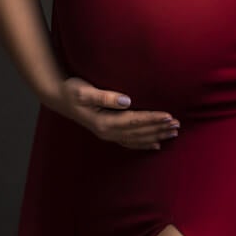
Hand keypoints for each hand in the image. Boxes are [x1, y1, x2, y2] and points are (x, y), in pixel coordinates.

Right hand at [44, 76, 180, 148]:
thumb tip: (127, 100)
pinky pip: (129, 142)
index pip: (134, 121)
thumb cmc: (71, 90)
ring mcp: (107, 135)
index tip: (169, 116)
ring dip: (156, 136)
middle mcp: (107, 132)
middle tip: (178, 125)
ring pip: (137, 139)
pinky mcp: (107, 132)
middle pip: (139, 133)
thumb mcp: (84, 91)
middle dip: (159, 129)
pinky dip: (144, 144)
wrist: (58, 98)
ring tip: (173, 133)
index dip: (152, 119)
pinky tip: (156, 144)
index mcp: (104, 122)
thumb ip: (105, 97)